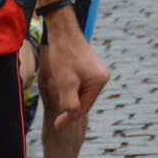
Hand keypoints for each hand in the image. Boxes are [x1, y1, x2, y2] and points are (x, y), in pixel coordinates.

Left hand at [37, 10, 109, 129]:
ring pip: (81, 92)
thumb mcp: (65, 83)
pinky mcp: (90, 66)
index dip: (69, 118)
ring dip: (68, 94)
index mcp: (100, 81)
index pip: (84, 107)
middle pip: (84, 100)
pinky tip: (61, 78)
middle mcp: (102, 76)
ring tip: (57, 85)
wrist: (62, 31)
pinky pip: (80, 83)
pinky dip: (70, 86)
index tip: (56, 125)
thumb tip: (72, 115)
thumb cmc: (64, 55)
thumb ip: (70, 103)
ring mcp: (97, 71)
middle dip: (69, 104)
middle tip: (55, 105)